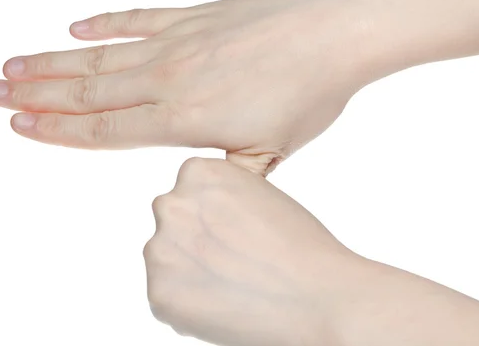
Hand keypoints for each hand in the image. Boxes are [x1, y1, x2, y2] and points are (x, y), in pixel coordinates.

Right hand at [0, 0, 388, 174]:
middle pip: (89, 90)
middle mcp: (170, 78)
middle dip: (35, 94)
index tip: (20, 125)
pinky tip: (77, 26)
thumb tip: (207, 186)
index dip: (58, 129)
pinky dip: (106, 23)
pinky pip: (139, 17)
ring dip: (53, 60)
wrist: (334, 33)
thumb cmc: (308, 93)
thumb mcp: (272, 154)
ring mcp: (179, 42)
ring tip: (14, 62)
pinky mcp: (195, 16)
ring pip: (102, 54)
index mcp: (185, 120)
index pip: (105, 128)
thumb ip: (228, 173)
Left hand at [143, 158, 365, 345]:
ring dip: (190, 272)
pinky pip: (168, 297)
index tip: (238, 233)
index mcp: (197, 172)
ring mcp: (160, 251)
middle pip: (174, 225)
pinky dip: (190, 305)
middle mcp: (170, 205)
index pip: (188, 194)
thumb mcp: (257, 193)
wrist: (319, 296)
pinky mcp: (159, 295)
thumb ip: (219, 196)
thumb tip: (196, 217)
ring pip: (168, 261)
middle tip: (234, 262)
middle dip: (195, 242)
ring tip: (233, 284)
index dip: (214, 218)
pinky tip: (225, 304)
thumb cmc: (299, 244)